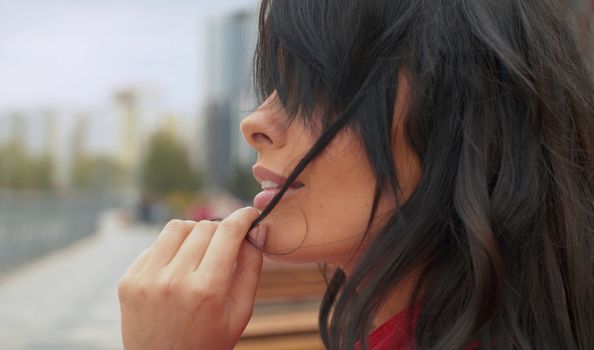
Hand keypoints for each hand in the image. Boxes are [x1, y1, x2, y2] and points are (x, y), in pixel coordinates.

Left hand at [117, 207, 266, 349]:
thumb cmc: (208, 343)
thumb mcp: (240, 313)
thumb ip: (250, 269)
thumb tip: (253, 232)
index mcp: (206, 291)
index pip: (228, 233)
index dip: (243, 217)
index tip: (249, 214)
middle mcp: (174, 281)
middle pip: (204, 227)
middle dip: (221, 231)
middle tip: (226, 246)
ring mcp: (146, 280)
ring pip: (177, 227)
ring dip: (194, 233)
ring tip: (200, 252)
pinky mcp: (128, 281)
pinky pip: (155, 245)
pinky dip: (171, 249)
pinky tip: (177, 269)